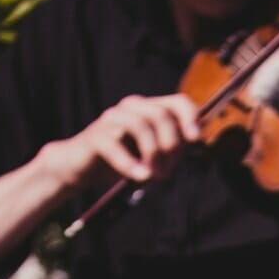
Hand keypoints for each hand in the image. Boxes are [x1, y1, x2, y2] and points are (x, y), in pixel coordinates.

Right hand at [54, 93, 200, 190]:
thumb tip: (197, 143)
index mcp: (148, 110)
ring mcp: (112, 120)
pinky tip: (140, 176)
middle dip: (170, 146)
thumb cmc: (121, 159)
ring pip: (140, 125)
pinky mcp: (96, 136)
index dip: (190, 117)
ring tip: (153, 176)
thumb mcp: (152, 155)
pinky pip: (115, 145)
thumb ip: (172, 149)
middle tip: (166, 173)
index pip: (177, 102)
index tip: (196, 140)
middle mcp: (131, 108)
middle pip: (160, 115)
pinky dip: (130, 163)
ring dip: (153, 155)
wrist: (81, 166)